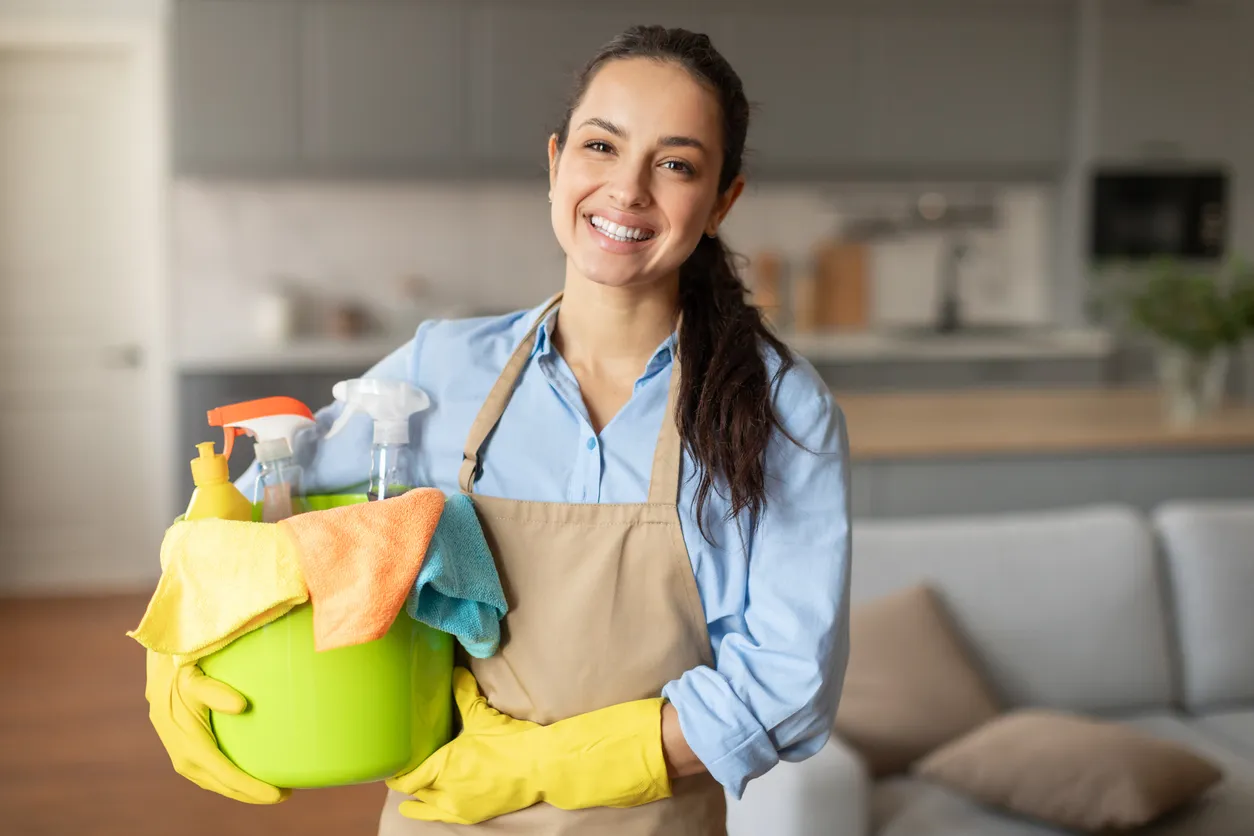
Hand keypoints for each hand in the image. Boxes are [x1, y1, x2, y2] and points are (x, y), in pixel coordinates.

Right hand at [144, 650, 288, 804]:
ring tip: (272, 790)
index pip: (228, 776)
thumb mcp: (197, 681)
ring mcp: (184, 761)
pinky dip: (231, 782)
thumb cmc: (183, 678)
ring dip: (243, 791)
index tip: (279, 794)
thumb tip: (241, 705)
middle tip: (286, 794)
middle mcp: (186, 761)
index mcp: (191, 748)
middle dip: (254, 794)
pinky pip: (212, 777)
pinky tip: (249, 777)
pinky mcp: (186, 757)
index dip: (254, 788)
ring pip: (218, 785)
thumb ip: (217, 692)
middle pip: (225, 787)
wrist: (159, 679)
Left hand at [387, 667, 670, 823]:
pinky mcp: (473, 814)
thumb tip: (452, 671)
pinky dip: (434, 808)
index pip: (407, 777)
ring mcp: (460, 807)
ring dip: (420, 798)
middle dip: (408, 783)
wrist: (541, 767)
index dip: (396, 771)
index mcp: (444, 768)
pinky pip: (444, 815)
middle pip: (415, 793)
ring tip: (414, 790)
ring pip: (427, 807)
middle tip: (404, 768)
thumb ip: (463, 694)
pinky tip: (434, 802)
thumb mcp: (483, 715)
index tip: (391, 761)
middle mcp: (447, 792)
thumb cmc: (511, 742)